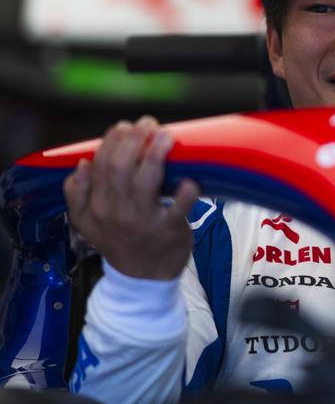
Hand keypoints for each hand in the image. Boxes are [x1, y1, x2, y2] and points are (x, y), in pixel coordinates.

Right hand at [64, 115, 199, 279]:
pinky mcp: (169, 231)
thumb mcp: (87, 224)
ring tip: (166, 136)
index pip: (100, 163)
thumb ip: (77, 195)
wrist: (142, 280)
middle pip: (120, 166)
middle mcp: (117, 212)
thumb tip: (81, 165)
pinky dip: (185, 194)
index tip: (126, 126)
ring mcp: (143, 222)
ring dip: (157, 154)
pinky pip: (177, 210)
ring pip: (146, 181)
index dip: (113, 139)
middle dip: (134, 138)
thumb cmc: (121, 241)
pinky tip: (189, 181)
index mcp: (97, 206)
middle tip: (148, 123)